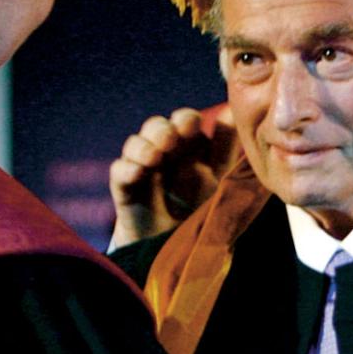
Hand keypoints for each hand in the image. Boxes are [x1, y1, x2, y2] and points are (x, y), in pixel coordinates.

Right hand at [108, 106, 236, 246]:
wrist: (174, 244)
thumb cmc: (201, 204)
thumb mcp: (220, 176)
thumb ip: (226, 144)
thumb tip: (233, 110)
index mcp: (189, 144)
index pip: (185, 121)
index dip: (186, 120)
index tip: (192, 125)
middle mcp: (163, 150)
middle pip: (157, 127)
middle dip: (162, 130)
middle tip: (170, 139)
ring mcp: (142, 166)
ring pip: (136, 144)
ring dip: (143, 146)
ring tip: (154, 157)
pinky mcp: (125, 186)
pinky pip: (119, 171)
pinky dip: (127, 169)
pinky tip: (137, 173)